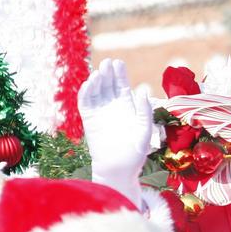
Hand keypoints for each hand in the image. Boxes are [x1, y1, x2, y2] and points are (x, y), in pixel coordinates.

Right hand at [78, 59, 152, 206]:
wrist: (118, 169)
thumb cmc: (135, 153)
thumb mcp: (145, 131)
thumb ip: (144, 112)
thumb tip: (142, 92)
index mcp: (127, 107)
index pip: (121, 85)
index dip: (119, 74)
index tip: (117, 62)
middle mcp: (112, 107)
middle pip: (108, 84)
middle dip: (107, 73)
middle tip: (108, 63)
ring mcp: (100, 112)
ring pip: (96, 90)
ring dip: (96, 80)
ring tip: (99, 72)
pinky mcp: (88, 119)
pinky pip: (85, 102)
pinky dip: (85, 92)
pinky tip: (89, 83)